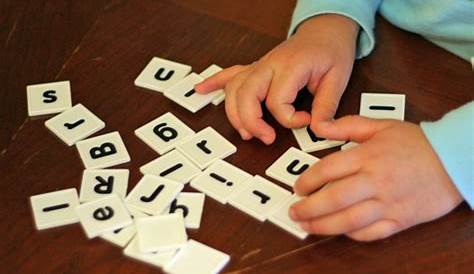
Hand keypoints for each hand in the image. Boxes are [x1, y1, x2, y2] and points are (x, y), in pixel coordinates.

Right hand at [195, 15, 358, 143]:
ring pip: (234, 88)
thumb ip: (327, 105)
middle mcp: (269, 65)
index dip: (291, 119)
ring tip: (246, 133)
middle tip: (266, 138)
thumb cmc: (332, 51)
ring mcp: (259, 65)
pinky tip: (201, 90)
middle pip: (246, 94)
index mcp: (290, 66)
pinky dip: (214, 83)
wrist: (325, 29)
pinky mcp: (255, 67)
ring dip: (234, 113)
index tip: (306, 120)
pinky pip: (229, 74)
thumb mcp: (339, 78)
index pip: (277, 101)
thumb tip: (319, 130)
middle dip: (251, 121)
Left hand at [289, 116, 462, 240]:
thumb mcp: (381, 125)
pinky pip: (372, 233)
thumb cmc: (415, 142)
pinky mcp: (400, 220)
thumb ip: (347, 125)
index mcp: (367, 156)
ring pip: (348, 221)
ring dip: (323, 226)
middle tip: (293, 211)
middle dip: (307, 208)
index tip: (297, 187)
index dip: (306, 181)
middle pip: (333, 199)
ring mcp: (388, 203)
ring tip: (307, 226)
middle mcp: (375, 181)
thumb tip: (319, 126)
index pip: (327, 170)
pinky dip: (353, 235)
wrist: (454, 160)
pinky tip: (340, 231)